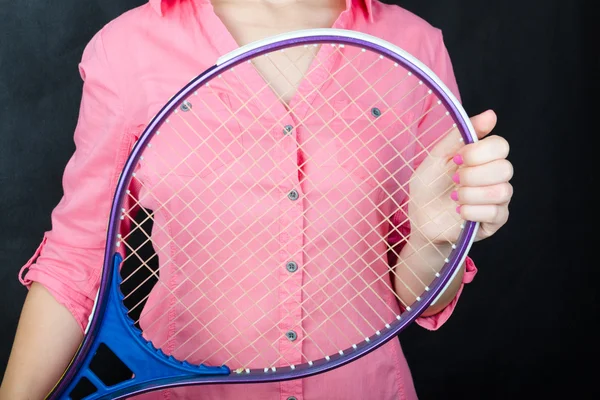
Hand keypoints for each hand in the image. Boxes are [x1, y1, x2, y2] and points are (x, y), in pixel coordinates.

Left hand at [408, 110, 512, 244]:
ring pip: (501, 191)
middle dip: (472, 175)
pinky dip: (471, 211)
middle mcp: (495, 177)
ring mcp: (498, 200)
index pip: (501, 146)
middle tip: (454, 180)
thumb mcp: (437, 157)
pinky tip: (459, 212)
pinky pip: (495, 212)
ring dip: (470, 194)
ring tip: (454, 197)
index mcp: (483, 158)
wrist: (420, 219)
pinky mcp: (495, 221)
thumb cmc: (428, 187)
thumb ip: (459, 135)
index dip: (479, 152)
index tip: (457, 159)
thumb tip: (491, 114)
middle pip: (505, 168)